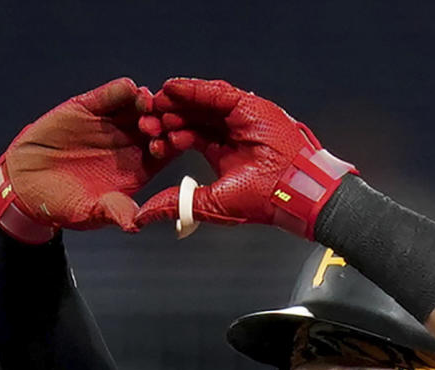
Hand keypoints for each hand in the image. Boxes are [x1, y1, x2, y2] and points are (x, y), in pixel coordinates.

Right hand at [0, 77, 186, 239]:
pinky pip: (110, 95)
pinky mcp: (90, 106)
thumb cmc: (62, 203)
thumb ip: (113, 212)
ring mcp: (111, 123)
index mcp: (137, 169)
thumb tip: (134, 225)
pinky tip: (128, 90)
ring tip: (146, 105)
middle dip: (163, 121)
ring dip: (146, 103)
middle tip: (161, 123)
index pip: (165, 154)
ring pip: (137, 106)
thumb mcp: (89, 212)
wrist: (25, 183)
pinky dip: (121, 90)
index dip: (172, 148)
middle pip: (157, 125)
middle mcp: (129, 143)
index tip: (171, 147)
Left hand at [134, 78, 355, 236]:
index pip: (187, 137)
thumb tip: (142, 216)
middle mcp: (227, 132)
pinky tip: (171, 88)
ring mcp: (237, 117)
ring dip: (176, 102)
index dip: (167, 138)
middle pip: (190, 118)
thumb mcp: (209, 204)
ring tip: (155, 103)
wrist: (291, 191)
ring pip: (200, 104)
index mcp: (219, 153)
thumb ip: (176, 204)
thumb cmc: (259, 201)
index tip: (148, 141)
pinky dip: (193, 89)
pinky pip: (215, 92)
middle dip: (167, 119)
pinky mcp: (246, 105)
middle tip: (145, 120)